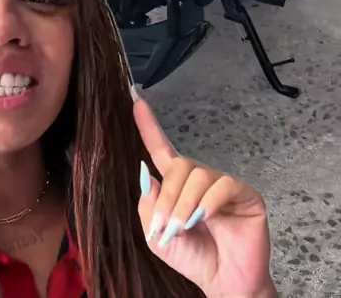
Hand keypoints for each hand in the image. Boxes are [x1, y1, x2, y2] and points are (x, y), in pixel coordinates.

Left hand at [134, 98, 274, 297]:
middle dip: (169, 196)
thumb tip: (145, 173)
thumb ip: (149, 205)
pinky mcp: (244, 194)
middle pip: (180, 165)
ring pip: (198, 176)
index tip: (136, 102)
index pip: (162, 150)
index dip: (149, 127)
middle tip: (167, 227)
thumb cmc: (194, 259)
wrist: (224, 283)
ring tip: (186, 228)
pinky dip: (210, 201)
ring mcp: (223, 184)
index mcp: (178, 186)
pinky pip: (224, 185)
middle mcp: (200, 179)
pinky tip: (206, 217)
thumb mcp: (158, 237)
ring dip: (186, 204)